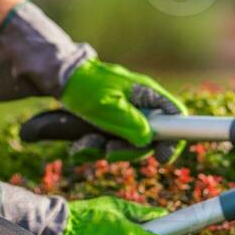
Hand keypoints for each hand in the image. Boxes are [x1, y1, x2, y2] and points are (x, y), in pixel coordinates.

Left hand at [58, 59, 185, 163]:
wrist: (58, 78)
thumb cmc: (86, 87)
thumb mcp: (109, 107)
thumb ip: (132, 124)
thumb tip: (148, 141)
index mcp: (147, 95)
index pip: (175, 116)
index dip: (174, 139)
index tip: (161, 157)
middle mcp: (139, 104)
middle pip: (149, 137)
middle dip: (128, 149)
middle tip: (108, 151)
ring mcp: (124, 113)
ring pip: (125, 142)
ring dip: (104, 148)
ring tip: (85, 143)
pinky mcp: (108, 121)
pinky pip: (108, 141)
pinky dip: (94, 146)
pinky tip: (79, 144)